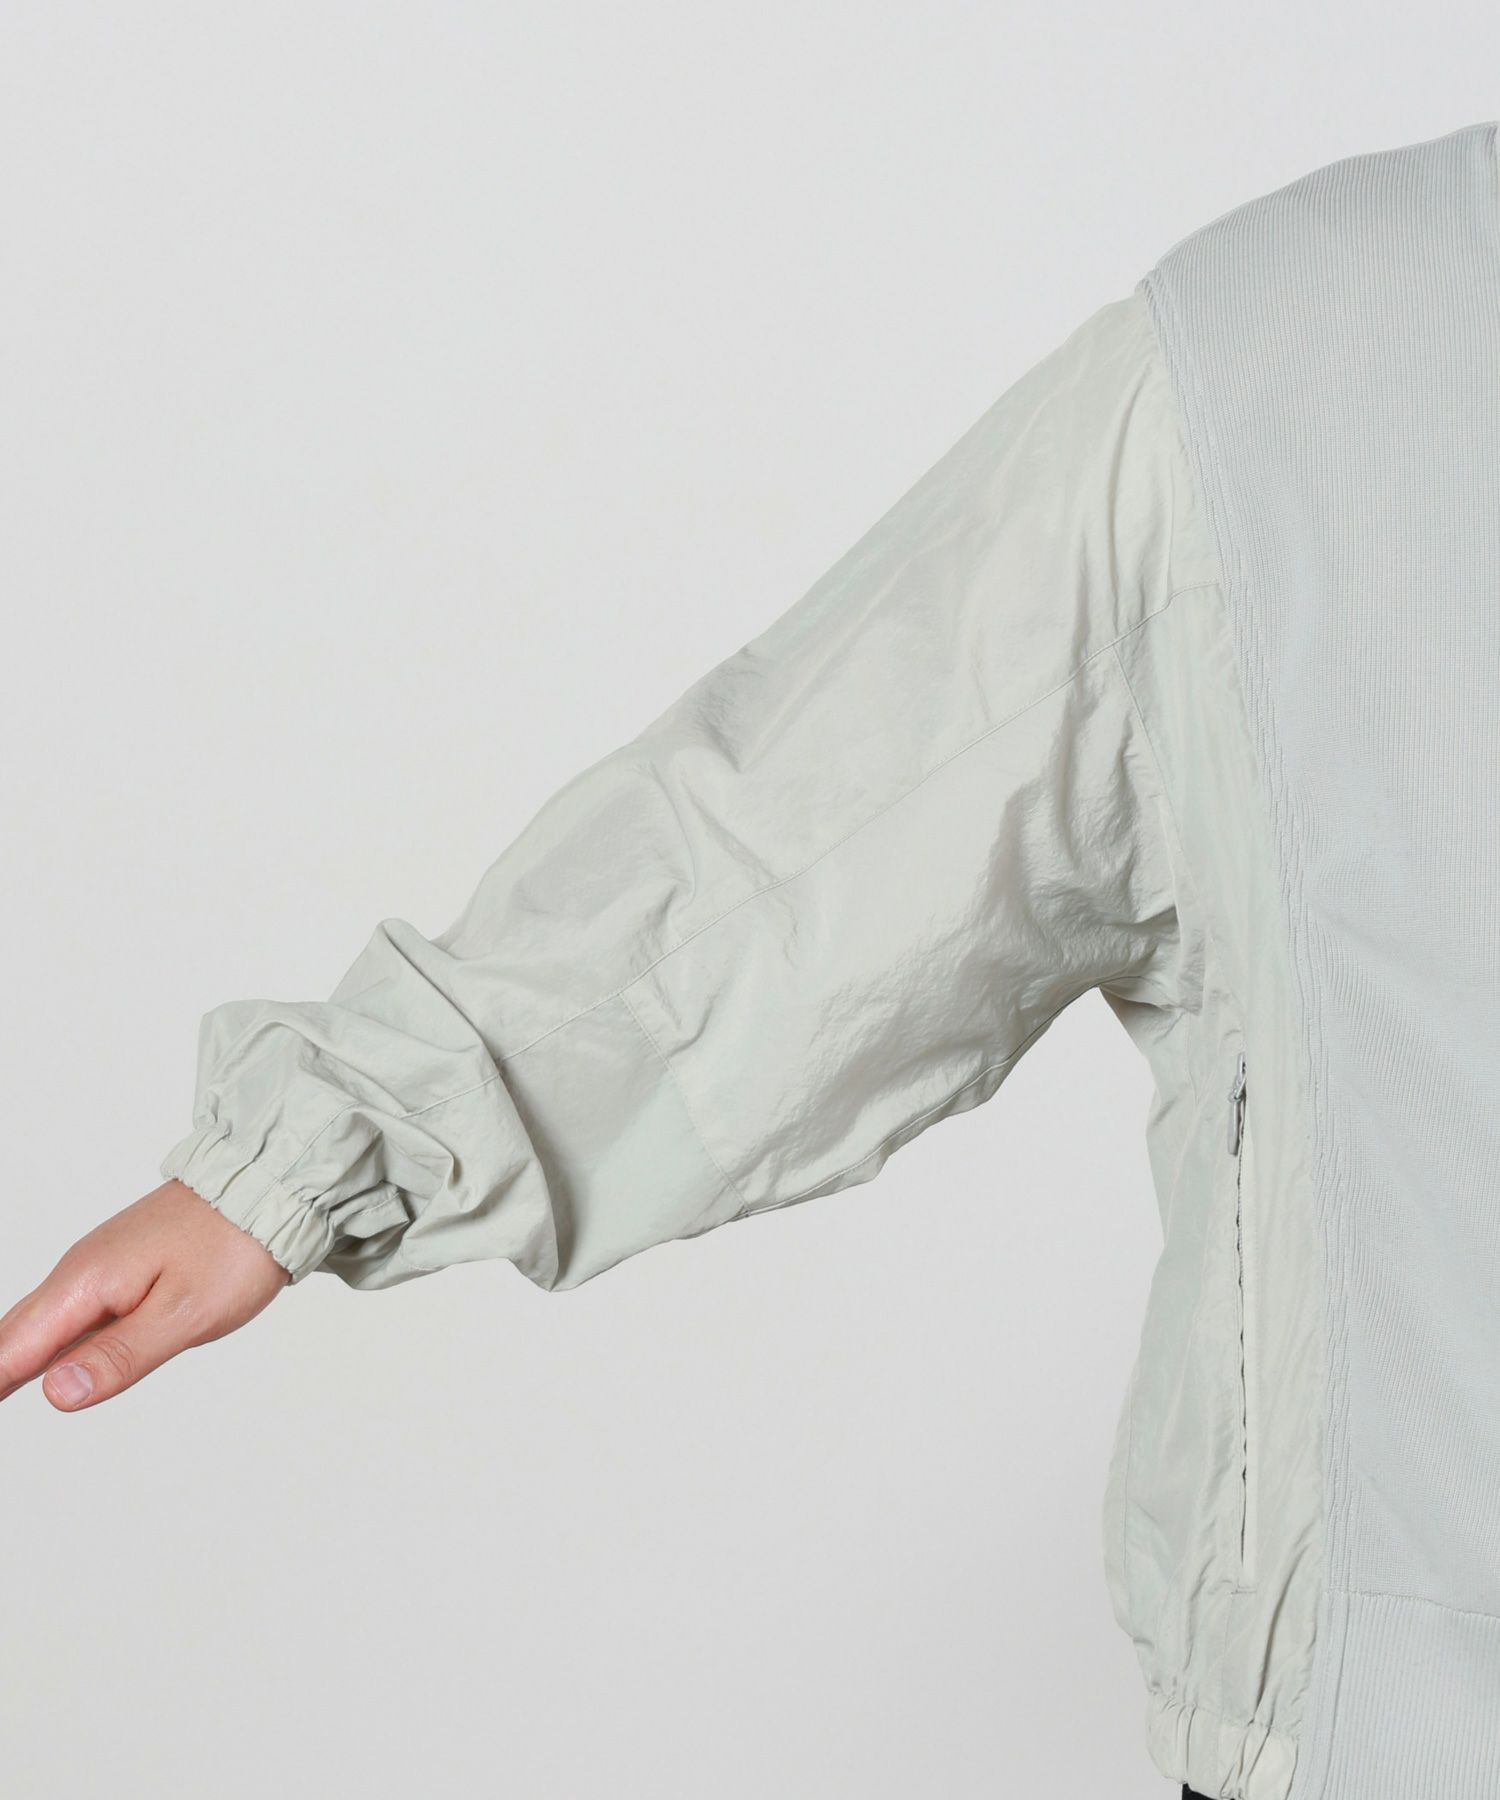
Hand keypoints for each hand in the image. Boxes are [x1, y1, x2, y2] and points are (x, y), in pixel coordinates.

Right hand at [0, 1180, 290, 1411]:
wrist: (268, 1188)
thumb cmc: (234, 1247)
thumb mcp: (184, 1313)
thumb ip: (119, 1355)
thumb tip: (55, 1393)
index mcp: (87, 1282)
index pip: (13, 1348)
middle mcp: (81, 1272)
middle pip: (13, 1335)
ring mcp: (99, 1268)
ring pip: (38, 1323)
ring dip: (9, 1359)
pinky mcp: (120, 1269)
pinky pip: (68, 1312)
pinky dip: (42, 1342)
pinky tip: (34, 1365)